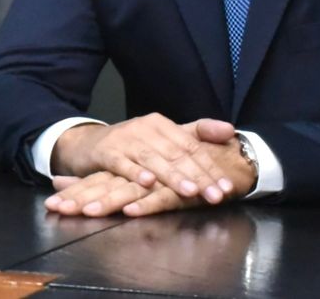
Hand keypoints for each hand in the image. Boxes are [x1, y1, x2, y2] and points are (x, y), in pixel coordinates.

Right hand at [50, 113, 239, 203]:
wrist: (87, 144)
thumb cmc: (131, 145)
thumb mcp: (163, 137)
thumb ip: (197, 133)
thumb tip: (231, 131)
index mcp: (161, 124)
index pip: (191, 146)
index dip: (209, 167)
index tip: (226, 186)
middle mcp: (144, 128)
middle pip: (176, 154)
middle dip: (198, 176)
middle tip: (215, 195)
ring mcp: (124, 140)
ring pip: (153, 159)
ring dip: (172, 176)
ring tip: (190, 191)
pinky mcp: (106, 153)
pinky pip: (122, 164)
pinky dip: (135, 173)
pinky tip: (147, 183)